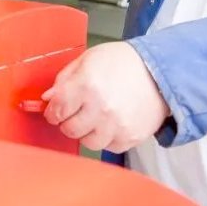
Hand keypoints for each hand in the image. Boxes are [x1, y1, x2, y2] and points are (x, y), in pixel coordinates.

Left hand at [42, 42, 169, 152]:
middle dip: (68, 120)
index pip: (57, 110)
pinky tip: (112, 121)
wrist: (158, 71)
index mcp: (87, 85)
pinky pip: (108, 147)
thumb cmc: (123, 62)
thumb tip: (47, 98)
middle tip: (77, 111)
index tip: (55, 110)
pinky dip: (107, 137)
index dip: (52, 111)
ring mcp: (116, 126)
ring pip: (88, 142)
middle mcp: (101, 108)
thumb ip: (64, 78)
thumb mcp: (89, 59)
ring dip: (87, 132)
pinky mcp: (130, 137)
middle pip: (69, 129)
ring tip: (96, 116)